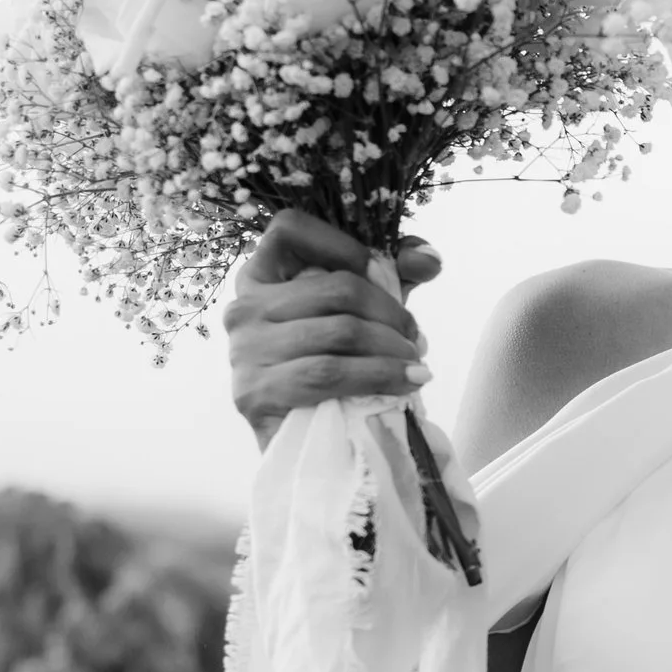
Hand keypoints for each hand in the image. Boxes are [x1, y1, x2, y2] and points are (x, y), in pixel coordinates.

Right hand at [223, 213, 439, 449]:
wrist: (312, 444)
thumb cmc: (334, 366)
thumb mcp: (362, 313)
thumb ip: (392, 276)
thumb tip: (428, 258)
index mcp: (259, 277)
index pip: (288, 228)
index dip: (343, 243)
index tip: (383, 272)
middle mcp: (242, 308)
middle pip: (335, 287)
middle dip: (391, 313)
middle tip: (416, 338)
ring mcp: (243, 351)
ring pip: (340, 332)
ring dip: (392, 349)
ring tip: (415, 364)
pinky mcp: (254, 394)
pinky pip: (329, 373)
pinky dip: (379, 376)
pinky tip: (405, 383)